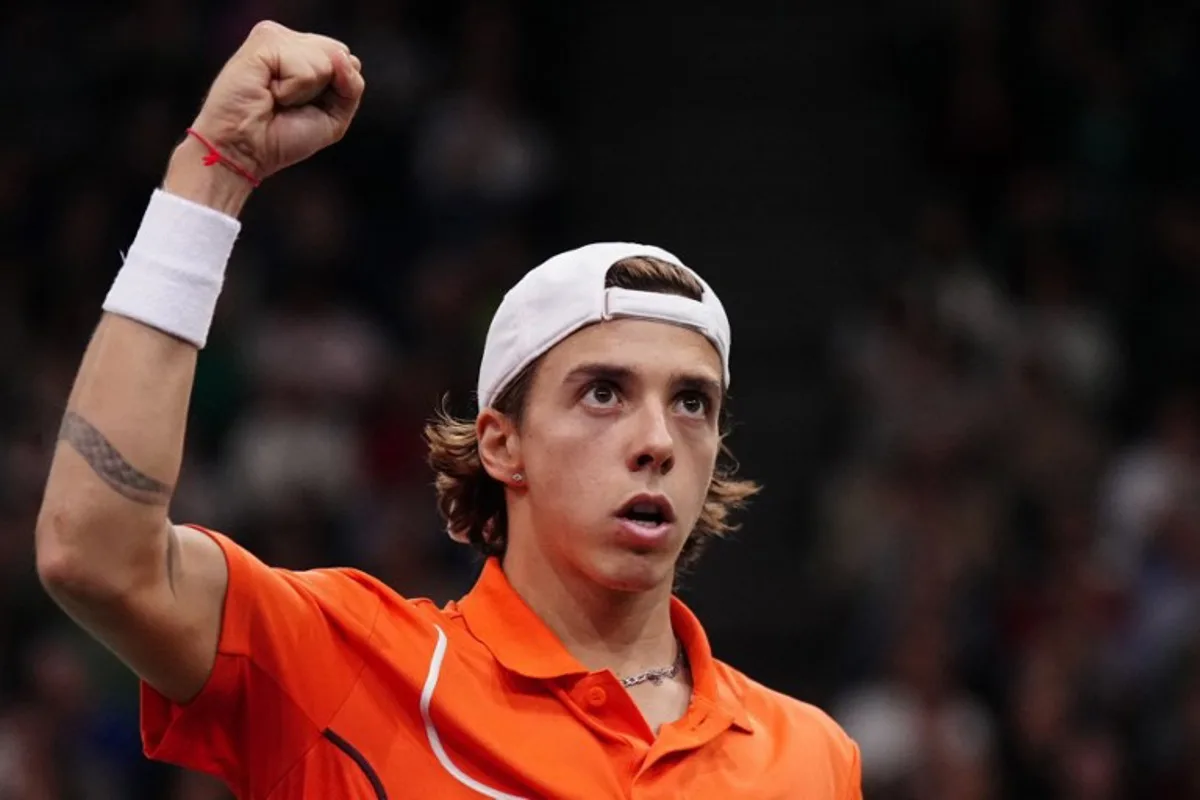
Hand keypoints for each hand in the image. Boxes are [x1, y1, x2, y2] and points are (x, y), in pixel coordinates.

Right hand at [190, 20, 364, 180]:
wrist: (244, 151)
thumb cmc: (282, 137)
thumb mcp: (334, 116)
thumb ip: (351, 85)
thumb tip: (344, 58)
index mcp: (303, 52)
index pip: (346, 59)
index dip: (337, 90)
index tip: (304, 106)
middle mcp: (289, 40)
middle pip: (340, 54)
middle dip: (325, 89)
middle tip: (290, 103)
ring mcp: (275, 38)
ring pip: (326, 60)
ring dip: (305, 92)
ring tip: (276, 98)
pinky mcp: (263, 42)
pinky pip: (306, 69)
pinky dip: (293, 91)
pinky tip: (269, 93)